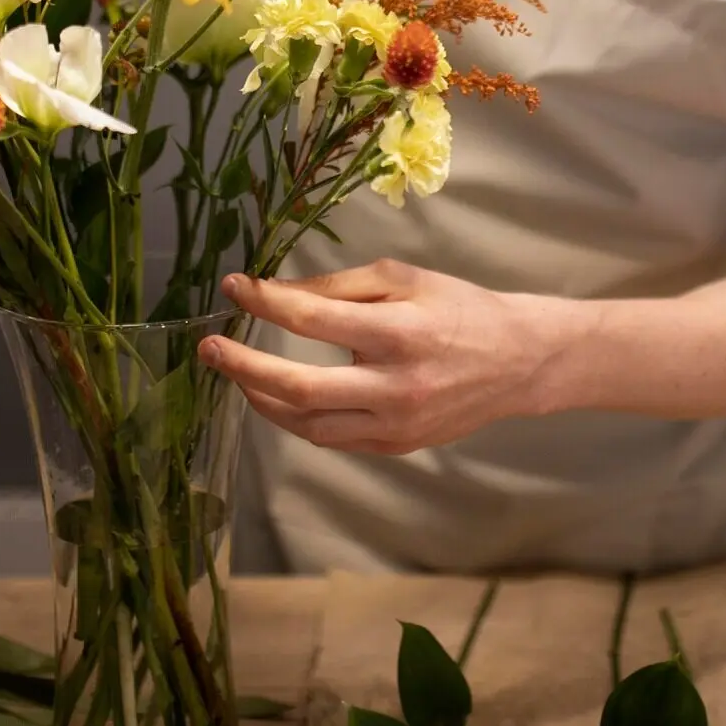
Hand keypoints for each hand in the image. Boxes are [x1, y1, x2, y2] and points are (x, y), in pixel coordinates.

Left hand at [199, 259, 577, 453]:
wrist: (517, 362)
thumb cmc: (459, 308)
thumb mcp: (404, 280)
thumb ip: (339, 288)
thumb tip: (278, 294)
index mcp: (398, 332)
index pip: (312, 319)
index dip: (265, 303)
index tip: (234, 287)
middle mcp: (394, 386)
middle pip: (298, 388)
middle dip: (243, 368)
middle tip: (208, 348)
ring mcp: (395, 424)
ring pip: (308, 427)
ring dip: (263, 401)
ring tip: (238, 375)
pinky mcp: (397, 446)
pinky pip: (333, 439)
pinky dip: (301, 418)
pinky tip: (282, 396)